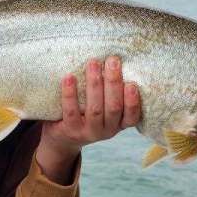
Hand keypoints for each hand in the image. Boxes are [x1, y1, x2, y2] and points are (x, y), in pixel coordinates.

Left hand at [36, 56, 141, 179]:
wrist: (63, 138)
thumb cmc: (86, 114)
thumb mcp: (104, 108)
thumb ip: (110, 92)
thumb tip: (115, 58)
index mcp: (119, 123)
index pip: (132, 116)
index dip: (133, 102)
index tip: (132, 84)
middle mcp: (107, 130)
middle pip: (113, 107)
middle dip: (113, 83)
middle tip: (113, 61)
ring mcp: (89, 132)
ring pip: (95, 109)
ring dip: (94, 84)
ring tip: (93, 63)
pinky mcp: (71, 130)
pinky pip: (71, 111)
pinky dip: (70, 94)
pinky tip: (69, 78)